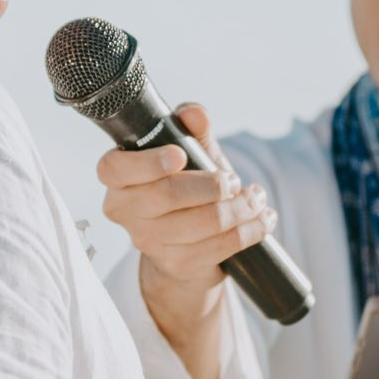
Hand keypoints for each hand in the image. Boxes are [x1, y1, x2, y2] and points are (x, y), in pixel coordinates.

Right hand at [97, 103, 274, 319]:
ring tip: (255, 198)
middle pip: (168, 195)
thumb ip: (190, 130)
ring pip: (202, 222)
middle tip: (233, 180)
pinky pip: (221, 246)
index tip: (179, 155)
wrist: (186, 246)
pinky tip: (262, 219)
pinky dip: (250, 230)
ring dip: (240, 208)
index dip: (148, 163)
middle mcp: (125, 211)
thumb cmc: (184, 189)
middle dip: (212, 185)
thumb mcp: (190, 154)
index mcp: (118, 179)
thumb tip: (194, 113)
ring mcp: (149, 242)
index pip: (116, 169)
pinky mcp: (177, 265)